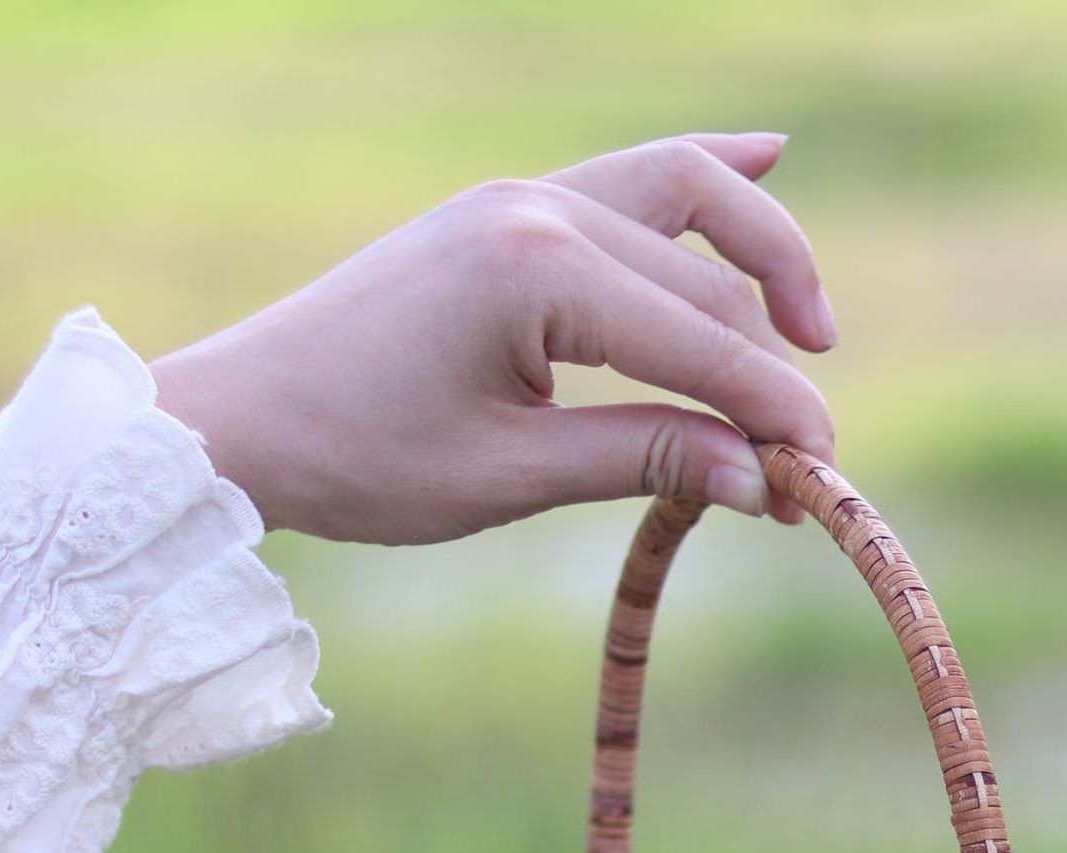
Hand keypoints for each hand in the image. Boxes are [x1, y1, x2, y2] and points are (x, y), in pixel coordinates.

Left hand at [149, 133, 836, 543]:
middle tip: (803, 461)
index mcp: (537, 271)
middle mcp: (540, 209)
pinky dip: (704, 181)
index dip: (775, 413)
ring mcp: (524, 198)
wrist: (245, 419)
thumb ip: (644, 462)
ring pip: (684, 195)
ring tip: (814, 330)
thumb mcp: (510, 476)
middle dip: (771, 367)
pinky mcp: (511, 214)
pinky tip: (768, 156)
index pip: (703, 341)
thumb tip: (761, 482)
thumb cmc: (362, 458)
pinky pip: (632, 177)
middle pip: (706, 278)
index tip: (821, 479)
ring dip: (759, 254)